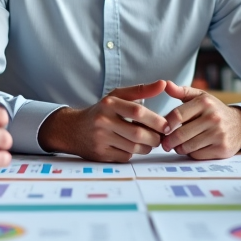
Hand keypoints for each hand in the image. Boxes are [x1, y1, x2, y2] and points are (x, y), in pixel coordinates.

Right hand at [38, 81, 168, 161]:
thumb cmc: (101, 111)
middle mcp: (103, 120)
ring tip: (150, 142)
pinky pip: (125, 156)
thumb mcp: (117, 96)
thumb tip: (163, 84)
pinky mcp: (100, 154)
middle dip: (154, 137)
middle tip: (161, 137)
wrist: (73, 129)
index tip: (166, 125)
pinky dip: (134, 153)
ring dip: (147, 147)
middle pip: (137, 133)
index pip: (137, 112)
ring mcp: (100, 139)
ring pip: (134, 147)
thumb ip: (141, 90)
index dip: (156, 120)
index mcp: (109, 103)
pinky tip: (133, 147)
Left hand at [159, 81, 240, 158]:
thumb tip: (166, 84)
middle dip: (169, 141)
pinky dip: (191, 154)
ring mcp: (219, 134)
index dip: (165, 124)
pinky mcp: (222, 149)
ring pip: (188, 147)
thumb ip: (182, 91)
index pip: (177, 115)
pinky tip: (192, 149)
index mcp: (205, 102)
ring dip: (179, 148)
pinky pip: (198, 155)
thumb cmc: (214, 110)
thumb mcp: (201, 97)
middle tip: (165, 143)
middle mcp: (213, 117)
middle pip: (180, 134)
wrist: (240, 125)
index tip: (162, 129)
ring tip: (177, 146)